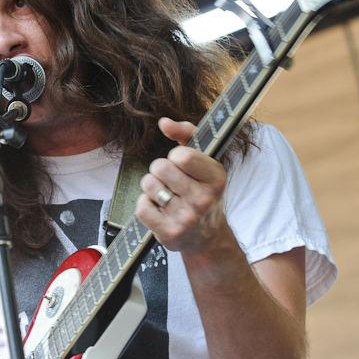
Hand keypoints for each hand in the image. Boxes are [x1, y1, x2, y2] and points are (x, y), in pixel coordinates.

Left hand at [135, 118, 231, 256]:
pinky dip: (145, 205)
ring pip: (150, 185)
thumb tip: (163, 122)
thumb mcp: (204, 160)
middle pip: (160, 167)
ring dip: (152, 187)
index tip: (181, 164)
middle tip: (169, 179)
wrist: (207, 235)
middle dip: (159, 169)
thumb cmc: (202, 191)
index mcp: (215, 178)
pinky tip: (158, 208)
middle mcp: (204, 199)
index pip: (182, 155)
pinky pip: (142, 208)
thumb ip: (186, 133)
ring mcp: (187, 218)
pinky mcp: (170, 233)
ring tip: (164, 194)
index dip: (175, 156)